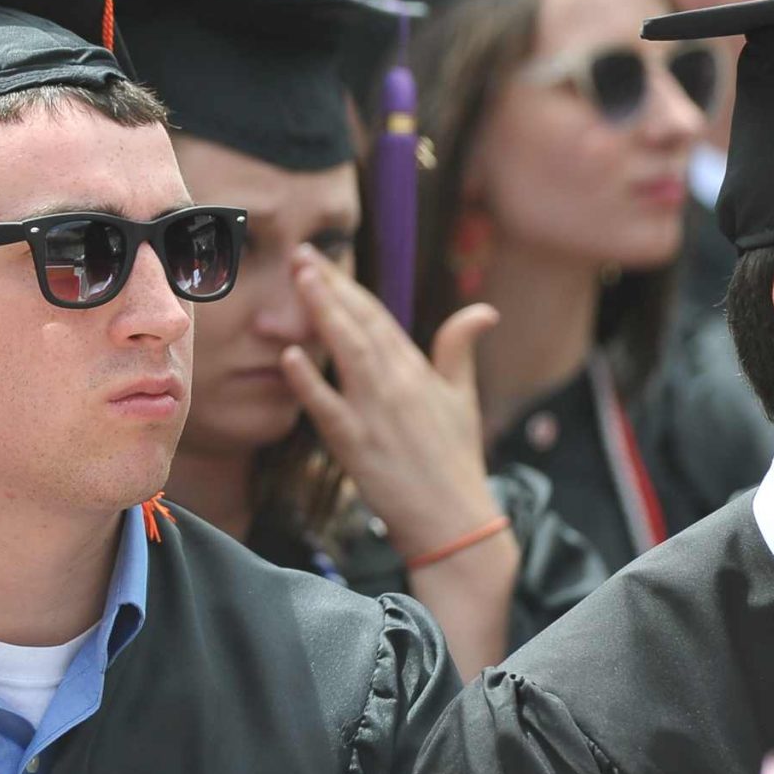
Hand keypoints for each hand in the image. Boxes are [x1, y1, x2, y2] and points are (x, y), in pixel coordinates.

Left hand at [278, 251, 504, 555]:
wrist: (455, 521)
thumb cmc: (456, 459)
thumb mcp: (463, 398)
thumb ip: (460, 349)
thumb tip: (485, 309)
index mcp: (416, 370)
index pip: (377, 316)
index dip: (348, 285)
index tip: (321, 260)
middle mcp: (396, 384)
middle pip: (360, 324)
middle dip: (329, 286)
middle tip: (300, 252)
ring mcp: (376, 414)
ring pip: (347, 353)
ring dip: (322, 314)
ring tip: (298, 280)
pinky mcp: (358, 447)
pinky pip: (328, 410)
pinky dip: (309, 383)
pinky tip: (289, 357)